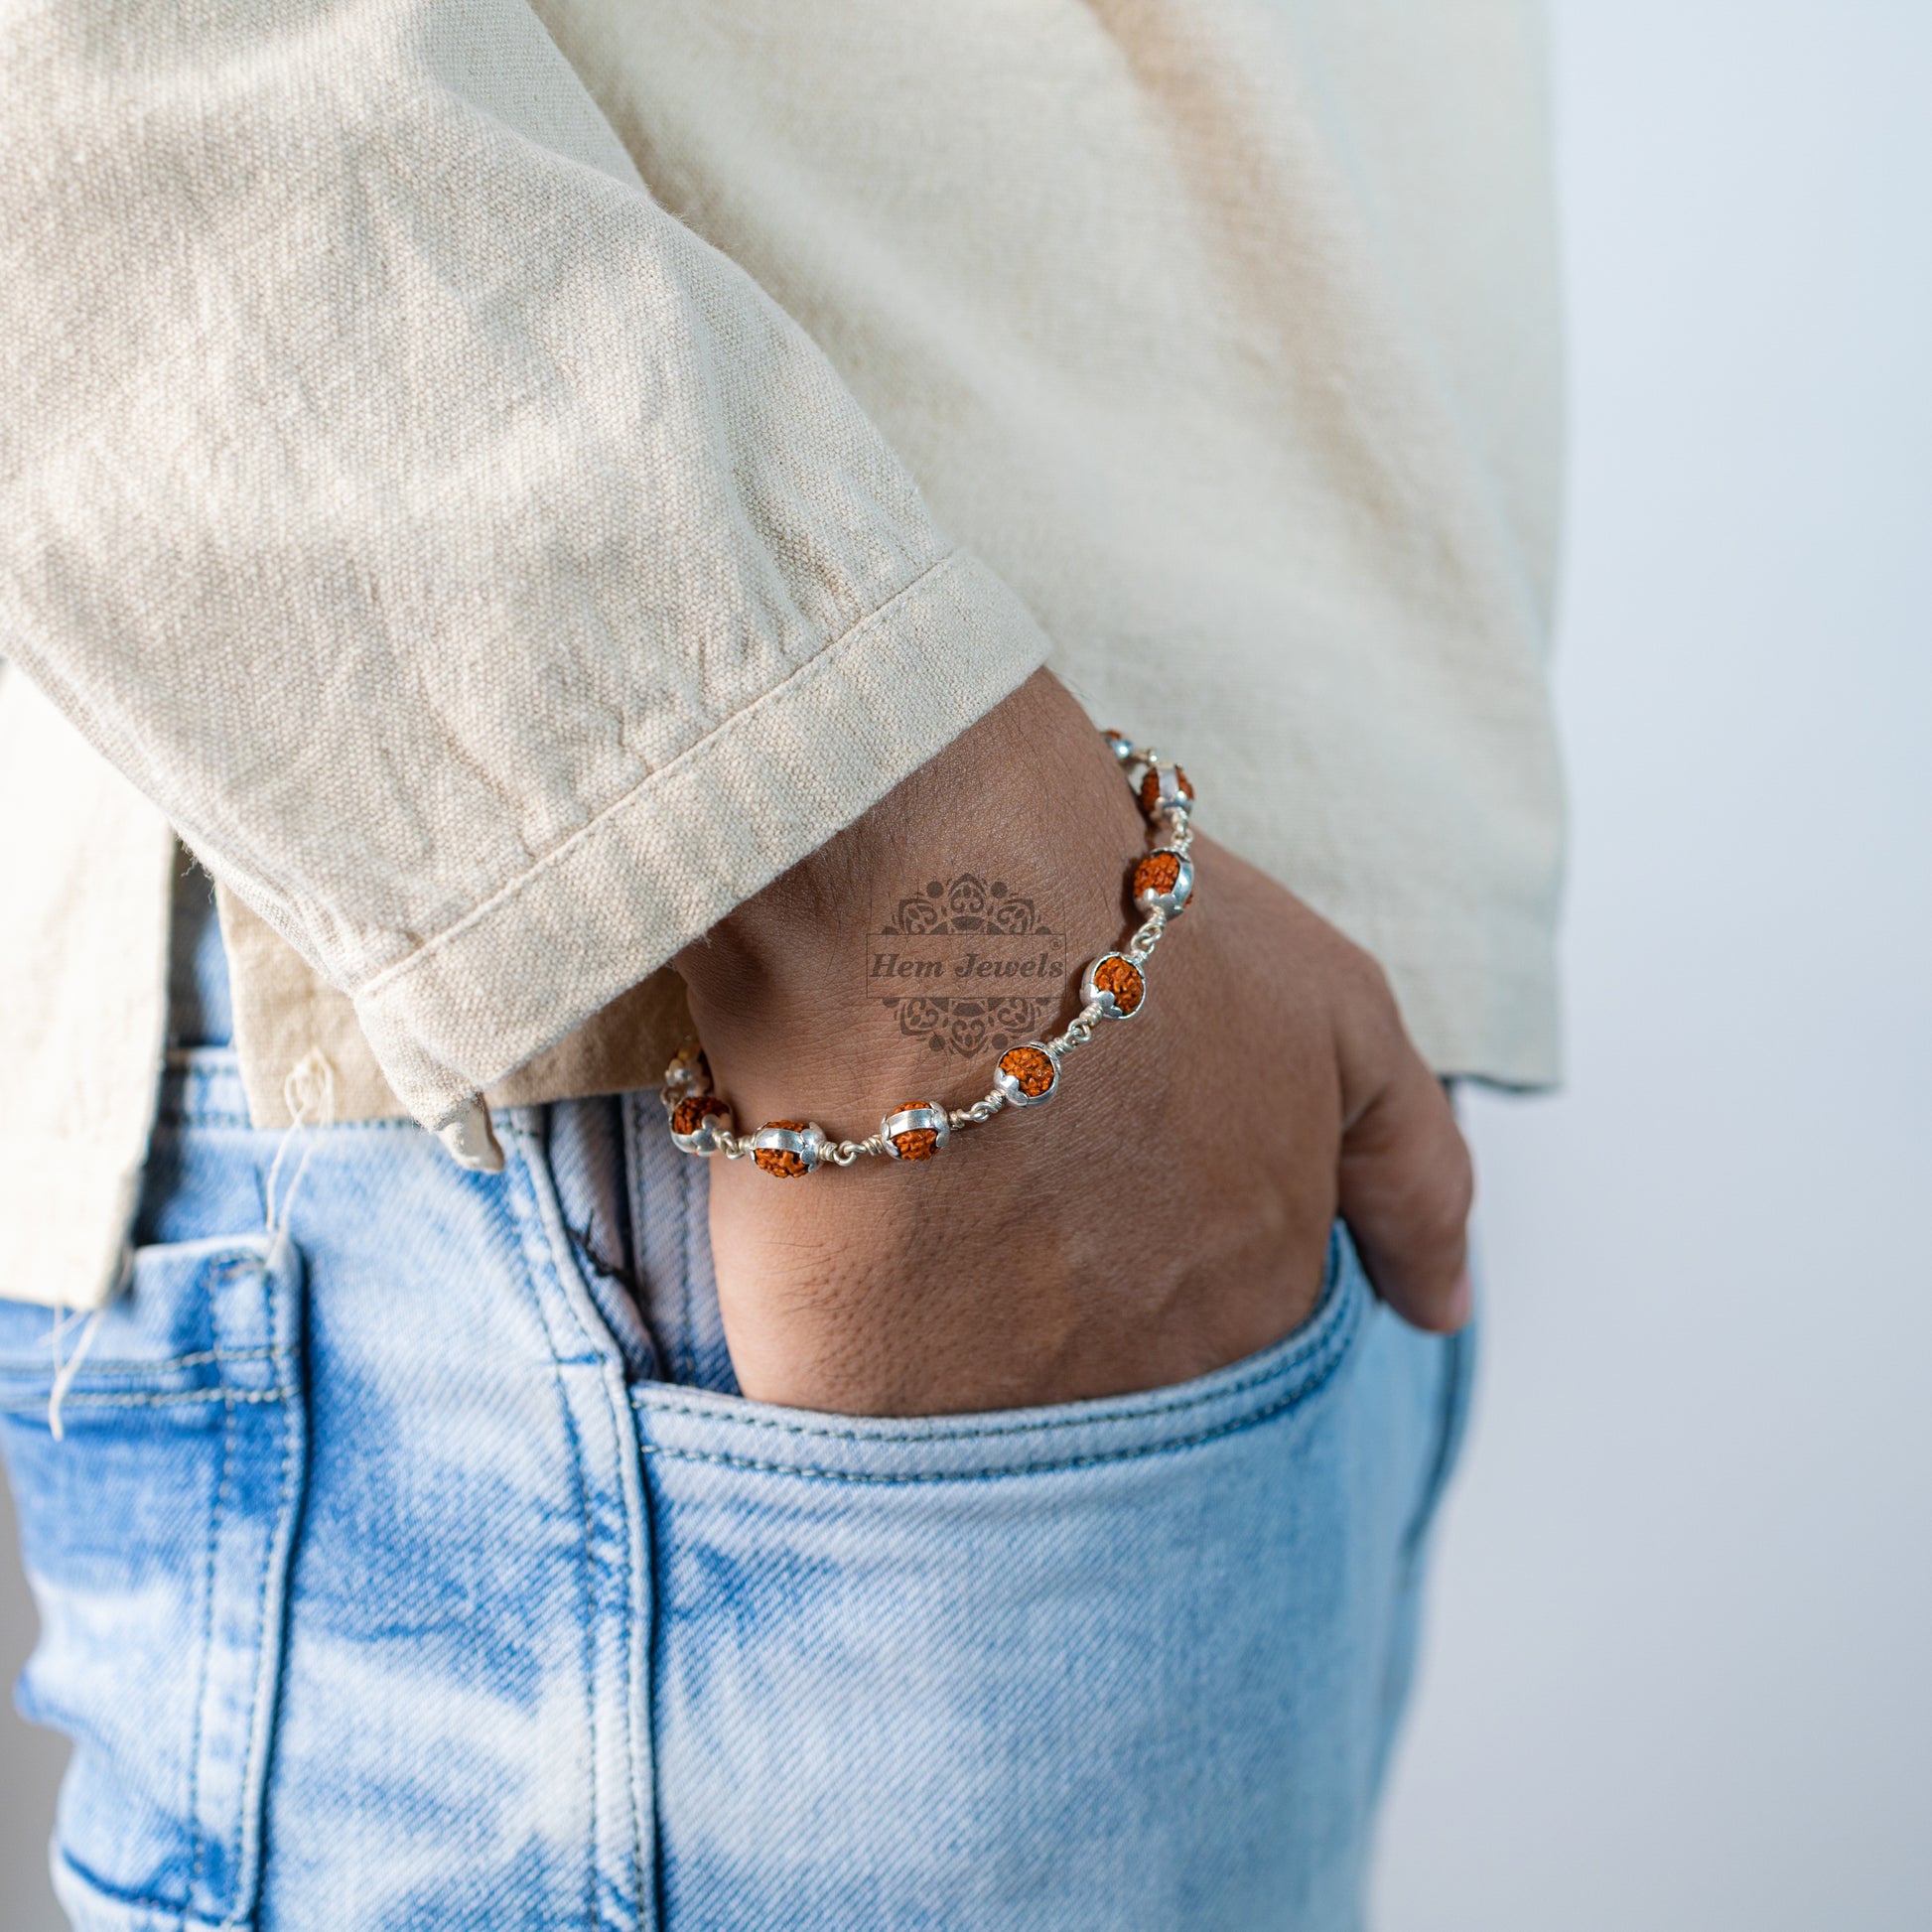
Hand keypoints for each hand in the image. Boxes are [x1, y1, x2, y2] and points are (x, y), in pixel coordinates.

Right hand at [672, 671, 1472, 1415]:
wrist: (928, 898)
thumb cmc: (1136, 935)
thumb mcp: (1340, 1019)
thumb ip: (1414, 1177)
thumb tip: (1441, 1315)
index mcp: (1257, 1303)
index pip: (1232, 1355)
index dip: (1161, 1260)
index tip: (1105, 1190)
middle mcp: (1142, 1385)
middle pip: (1109, 1398)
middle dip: (1064, 1312)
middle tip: (1004, 1195)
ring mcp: (990, 1406)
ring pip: (979, 1420)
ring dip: (954, 1340)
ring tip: (917, 1210)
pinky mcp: (848, 1397)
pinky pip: (853, 1417)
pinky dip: (846, 1353)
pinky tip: (834, 1248)